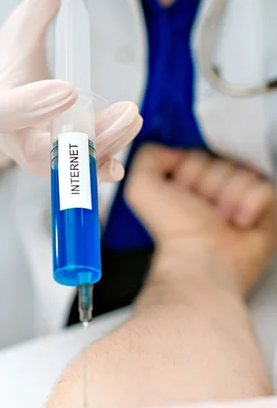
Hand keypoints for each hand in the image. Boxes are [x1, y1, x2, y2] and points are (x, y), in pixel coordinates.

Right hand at [0, 0, 141, 178]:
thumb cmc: (10, 64)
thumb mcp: (22, 28)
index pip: (12, 110)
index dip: (37, 104)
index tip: (69, 89)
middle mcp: (18, 140)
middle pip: (46, 148)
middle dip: (84, 136)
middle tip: (125, 113)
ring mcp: (39, 158)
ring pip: (70, 163)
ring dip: (105, 146)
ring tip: (133, 118)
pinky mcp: (56, 165)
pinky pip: (79, 171)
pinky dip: (99, 169)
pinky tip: (119, 167)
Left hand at [124, 145, 276, 291]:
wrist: (202, 259)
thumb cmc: (175, 231)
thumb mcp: (142, 188)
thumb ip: (147, 158)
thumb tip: (172, 149)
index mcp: (189, 185)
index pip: (199, 153)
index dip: (190, 169)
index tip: (182, 188)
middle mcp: (216, 191)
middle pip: (223, 160)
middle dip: (209, 183)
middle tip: (201, 207)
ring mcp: (241, 199)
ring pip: (245, 172)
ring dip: (229, 196)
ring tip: (219, 218)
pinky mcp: (265, 211)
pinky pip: (265, 188)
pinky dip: (250, 205)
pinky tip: (238, 222)